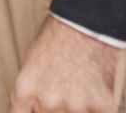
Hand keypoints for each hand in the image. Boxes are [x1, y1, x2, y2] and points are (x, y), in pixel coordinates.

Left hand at [11, 17, 125, 112]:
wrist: (87, 23)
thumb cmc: (59, 36)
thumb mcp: (33, 63)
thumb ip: (34, 89)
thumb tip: (36, 105)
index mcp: (25, 90)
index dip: (32, 112)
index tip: (37, 109)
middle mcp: (47, 102)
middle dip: (57, 107)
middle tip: (65, 88)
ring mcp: (75, 107)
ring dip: (80, 106)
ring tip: (82, 84)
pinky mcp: (102, 107)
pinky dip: (100, 107)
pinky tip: (97, 90)